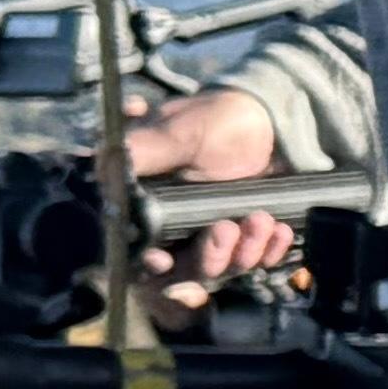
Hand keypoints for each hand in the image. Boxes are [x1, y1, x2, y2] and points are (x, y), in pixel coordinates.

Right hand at [126, 85, 291, 303]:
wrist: (273, 122)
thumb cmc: (218, 119)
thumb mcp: (179, 130)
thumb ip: (145, 150)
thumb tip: (107, 165)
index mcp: (145, 201)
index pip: (135, 248)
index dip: (147, 262)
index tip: (161, 260)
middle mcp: (174, 225)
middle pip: (181, 269)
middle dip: (208, 256)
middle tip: (226, 228)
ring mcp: (211, 235)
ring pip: (220, 268)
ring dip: (242, 250)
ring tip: (260, 219)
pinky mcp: (246, 240)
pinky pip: (256, 261)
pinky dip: (269, 250)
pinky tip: (280, 229)